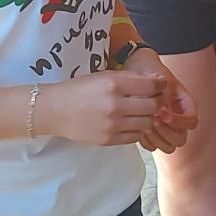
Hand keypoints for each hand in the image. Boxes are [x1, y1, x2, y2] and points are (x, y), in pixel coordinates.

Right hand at [38, 70, 169, 146]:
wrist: (54, 110)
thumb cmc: (79, 89)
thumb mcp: (103, 76)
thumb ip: (129, 78)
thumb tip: (156, 80)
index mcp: (113, 84)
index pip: (150, 85)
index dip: (160, 85)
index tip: (160, 85)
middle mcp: (115, 105)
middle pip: (153, 105)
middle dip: (158, 101)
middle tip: (155, 98)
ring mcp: (112, 125)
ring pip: (147, 122)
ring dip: (149, 116)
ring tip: (143, 111)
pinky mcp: (109, 140)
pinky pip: (135, 136)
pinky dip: (138, 129)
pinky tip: (131, 122)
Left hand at [123, 48, 198, 153]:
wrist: (137, 71)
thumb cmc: (151, 73)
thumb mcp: (161, 78)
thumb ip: (165, 93)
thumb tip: (162, 108)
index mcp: (186, 106)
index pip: (192, 122)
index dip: (179, 121)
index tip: (165, 113)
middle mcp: (178, 120)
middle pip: (180, 139)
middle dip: (166, 131)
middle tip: (153, 120)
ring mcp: (166, 129)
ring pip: (168, 146)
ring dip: (157, 139)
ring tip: (145, 125)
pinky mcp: (153, 134)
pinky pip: (153, 146)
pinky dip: (147, 141)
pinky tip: (140, 129)